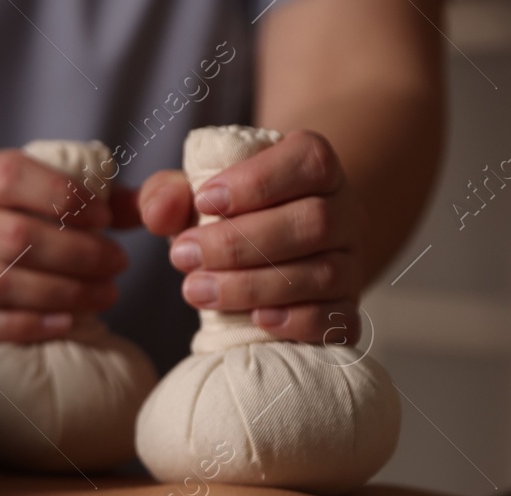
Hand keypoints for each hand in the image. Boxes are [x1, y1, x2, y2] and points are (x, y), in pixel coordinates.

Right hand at [0, 147, 131, 343]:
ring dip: (63, 293)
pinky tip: (67, 323)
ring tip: (106, 294)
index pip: (11, 176)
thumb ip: (98, 198)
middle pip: (15, 238)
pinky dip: (30, 326)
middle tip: (118, 263)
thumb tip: (154, 207)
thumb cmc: (4, 222)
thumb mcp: (38, 195)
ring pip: (2, 285)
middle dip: (77, 253)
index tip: (104, 218)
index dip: (62, 195)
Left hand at [139, 129, 362, 344]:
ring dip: (252, 285)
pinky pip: (338, 319)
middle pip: (313, 222)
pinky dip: (298, 321)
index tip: (203, 202)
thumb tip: (158, 213)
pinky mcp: (347, 308)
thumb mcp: (192, 198)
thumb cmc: (227, 219)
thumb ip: (167, 195)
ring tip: (195, 290)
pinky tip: (256, 319)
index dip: (256, 182)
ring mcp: (352, 262)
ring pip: (322, 273)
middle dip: (239, 243)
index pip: (308, 161)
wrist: (269, 253)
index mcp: (316, 168)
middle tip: (182, 256)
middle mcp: (345, 211)